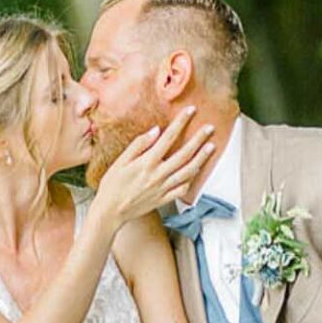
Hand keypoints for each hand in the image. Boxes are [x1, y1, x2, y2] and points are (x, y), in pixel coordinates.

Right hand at [94, 109, 217, 225]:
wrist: (110, 212)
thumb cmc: (111, 185)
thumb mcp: (120, 161)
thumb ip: (139, 144)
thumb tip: (156, 130)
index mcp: (146, 162)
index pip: (168, 138)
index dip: (181, 123)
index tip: (191, 111)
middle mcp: (158, 175)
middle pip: (184, 154)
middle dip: (199, 139)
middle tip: (210, 128)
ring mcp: (163, 188)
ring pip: (188, 171)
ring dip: (202, 158)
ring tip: (212, 147)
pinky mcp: (164, 199)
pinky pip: (183, 189)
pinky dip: (192, 180)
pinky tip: (197, 172)